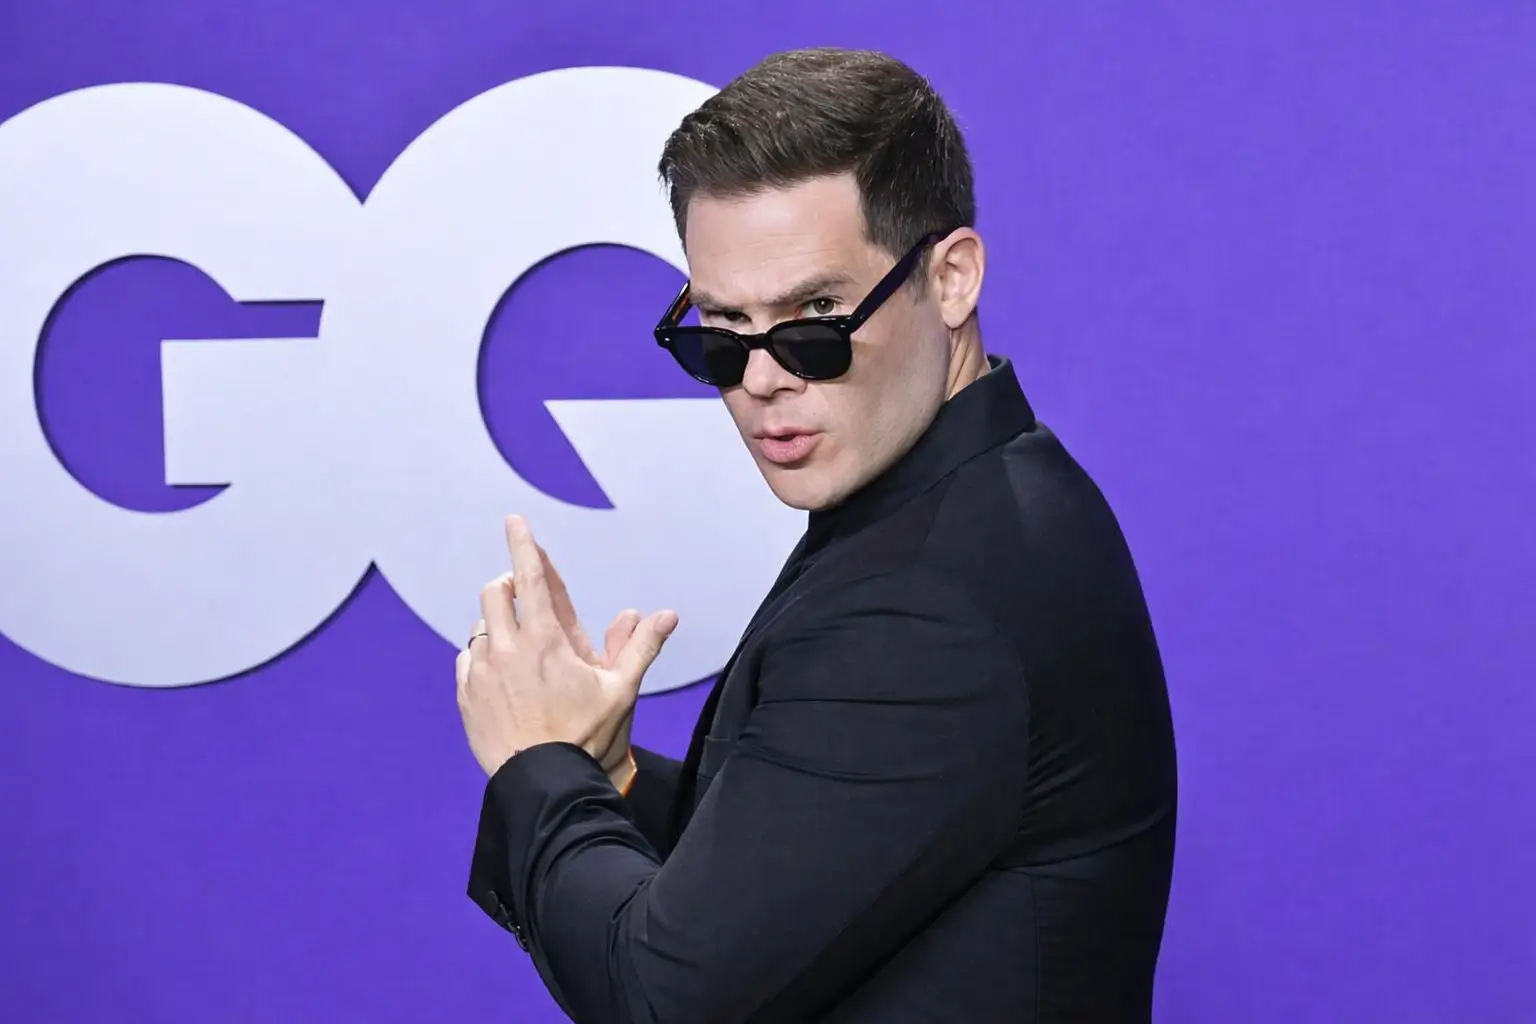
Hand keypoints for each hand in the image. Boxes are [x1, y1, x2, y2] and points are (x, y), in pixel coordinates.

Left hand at [456, 515, 678, 777]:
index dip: (523, 543)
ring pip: (480, 627)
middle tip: (524, 596)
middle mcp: (506, 648)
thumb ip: (640, 647)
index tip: (514, 521)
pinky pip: (466, 660)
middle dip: (509, 585)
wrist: (544, 783)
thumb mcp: (621, 691)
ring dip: (497, 625)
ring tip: (519, 648)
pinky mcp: (466, 695)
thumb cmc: (587, 736)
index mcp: (545, 639)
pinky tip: (500, 676)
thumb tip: (665, 614)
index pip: (529, 576)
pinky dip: (481, 657)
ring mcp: (480, 672)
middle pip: (495, 592)